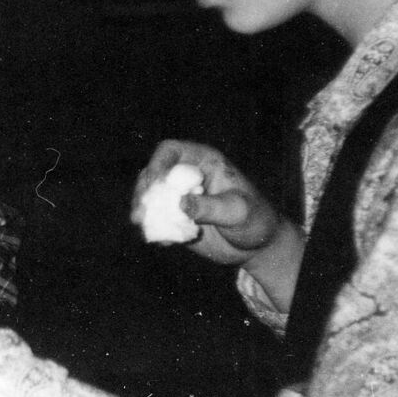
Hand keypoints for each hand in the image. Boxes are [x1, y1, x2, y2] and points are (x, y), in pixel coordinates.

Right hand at [131, 139, 303, 310]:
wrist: (257, 245)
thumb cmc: (255, 220)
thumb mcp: (237, 212)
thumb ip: (210, 207)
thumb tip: (181, 203)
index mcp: (204, 162)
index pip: (170, 151)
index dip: (157, 163)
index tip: (153, 184)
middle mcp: (188, 176)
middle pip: (152, 173)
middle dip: (143, 192)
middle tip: (140, 212)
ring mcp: (179, 196)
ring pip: (149, 196)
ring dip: (142, 210)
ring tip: (142, 224)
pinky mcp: (175, 217)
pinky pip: (156, 218)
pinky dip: (153, 228)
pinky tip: (164, 241)